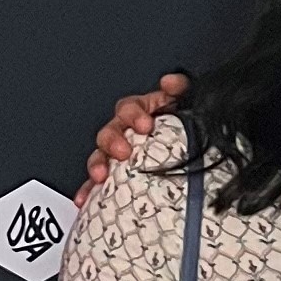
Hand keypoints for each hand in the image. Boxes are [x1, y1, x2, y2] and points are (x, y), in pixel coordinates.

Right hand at [84, 74, 189, 198]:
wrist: (195, 149)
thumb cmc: (185, 125)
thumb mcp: (187, 104)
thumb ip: (182, 89)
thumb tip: (170, 82)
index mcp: (142, 113)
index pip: (130, 108)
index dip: (134, 114)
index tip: (145, 125)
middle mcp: (126, 133)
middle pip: (111, 132)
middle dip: (113, 141)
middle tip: (124, 151)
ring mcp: (119, 154)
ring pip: (101, 156)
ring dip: (98, 163)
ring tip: (100, 175)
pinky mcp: (116, 176)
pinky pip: (98, 183)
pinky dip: (90, 190)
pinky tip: (85, 198)